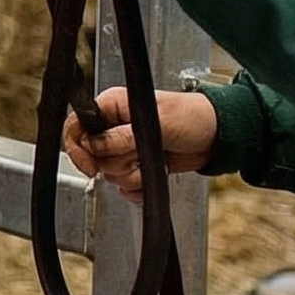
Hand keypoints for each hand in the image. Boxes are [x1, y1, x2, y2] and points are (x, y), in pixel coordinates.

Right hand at [61, 86, 218, 201]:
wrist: (217, 136)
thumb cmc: (192, 117)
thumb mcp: (156, 123)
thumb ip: (121, 136)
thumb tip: (91, 145)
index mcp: (112, 107)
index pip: (77, 127)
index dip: (79, 149)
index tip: (90, 167)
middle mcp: (113, 128)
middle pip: (95, 157)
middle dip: (120, 163)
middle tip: (140, 154)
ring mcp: (125, 148)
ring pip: (111, 174)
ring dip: (134, 175)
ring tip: (155, 161)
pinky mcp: (137, 166)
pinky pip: (124, 186)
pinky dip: (139, 187)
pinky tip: (154, 176)